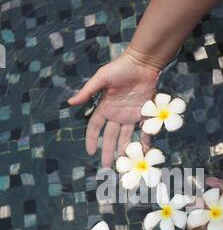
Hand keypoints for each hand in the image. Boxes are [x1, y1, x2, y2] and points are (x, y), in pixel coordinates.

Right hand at [68, 51, 160, 166]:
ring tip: (123, 164)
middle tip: (107, 166)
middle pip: (110, 137)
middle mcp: (117, 115)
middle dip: (108, 151)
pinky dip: (144, 142)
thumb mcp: (101, 78)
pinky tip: (143, 153)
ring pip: (126, 138)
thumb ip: (88, 91)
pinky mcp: (145, 115)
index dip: (92, 139)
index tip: (90, 152)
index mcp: (105, 107)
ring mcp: (131, 116)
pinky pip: (144, 131)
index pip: (95, 127)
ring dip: (124, 151)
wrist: (143, 63)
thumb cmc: (121, 68)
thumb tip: (70, 103)